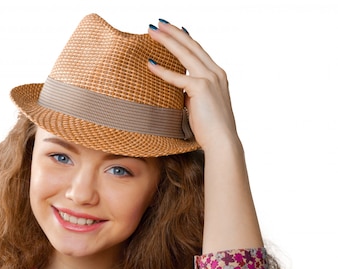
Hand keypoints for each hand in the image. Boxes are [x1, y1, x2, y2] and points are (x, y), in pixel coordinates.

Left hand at [147, 20, 239, 153]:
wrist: (222, 141)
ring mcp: (210, 78)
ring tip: (151, 32)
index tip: (171, 29)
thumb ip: (190, 94)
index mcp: (217, 75)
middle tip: (157, 23)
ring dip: (167, 40)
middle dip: (173, 32)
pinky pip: (177, 76)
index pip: (198, 51)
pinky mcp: (201, 88)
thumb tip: (177, 92)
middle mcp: (216, 72)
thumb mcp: (199, 105)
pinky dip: (162, 70)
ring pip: (185, 53)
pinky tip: (149, 64)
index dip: (184, 38)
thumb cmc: (210, 129)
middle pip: (191, 45)